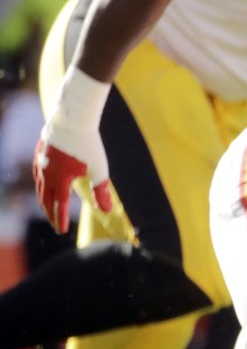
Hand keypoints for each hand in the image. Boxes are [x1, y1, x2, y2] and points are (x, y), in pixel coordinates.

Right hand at [32, 67, 114, 232]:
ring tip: (49, 209)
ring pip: (40, 188)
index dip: (61, 219)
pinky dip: (40, 185)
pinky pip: (37, 175)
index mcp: (61, 180)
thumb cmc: (89, 144)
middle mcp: (47, 174)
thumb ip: (101, 191)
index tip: (63, 230)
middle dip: (51, 213)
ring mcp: (40, 164)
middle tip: (56, 224)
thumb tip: (106, 211)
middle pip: (47, 199)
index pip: (60, 205)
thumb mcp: (99, 169)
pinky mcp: (39, 154)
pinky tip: (44, 187)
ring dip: (44, 201)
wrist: (73, 118)